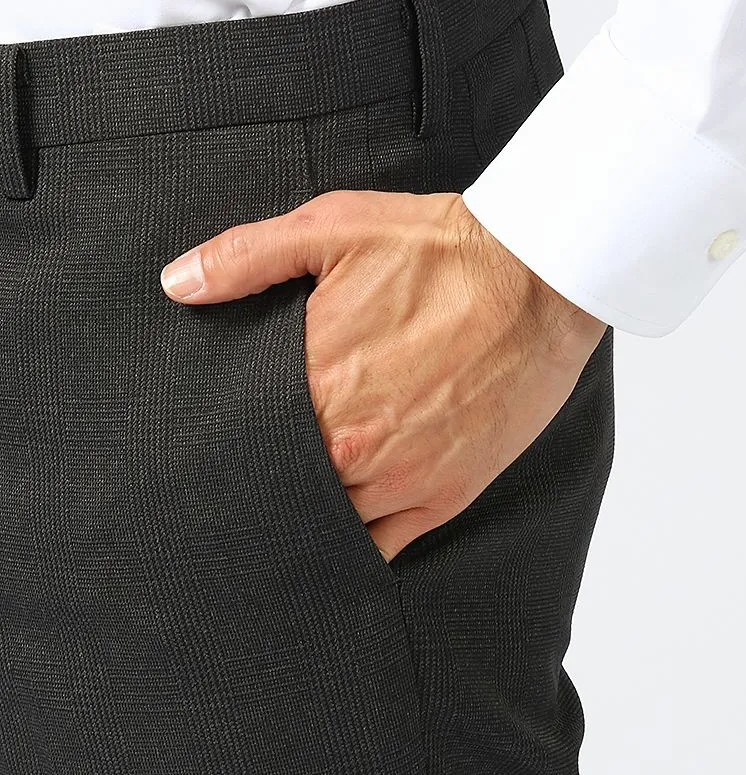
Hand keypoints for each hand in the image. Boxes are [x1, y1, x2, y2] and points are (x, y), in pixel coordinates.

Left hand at [160, 191, 606, 561]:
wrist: (539, 275)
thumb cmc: (439, 251)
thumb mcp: (333, 229)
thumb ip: (246, 257)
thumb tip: (177, 283)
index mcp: (317, 385)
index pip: (245, 442)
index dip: (229, 445)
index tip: (217, 446)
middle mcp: (354, 445)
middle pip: (282, 488)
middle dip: (264, 482)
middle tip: (245, 481)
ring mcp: (403, 478)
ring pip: (328, 523)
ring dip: (307, 513)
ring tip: (292, 501)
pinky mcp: (446, 494)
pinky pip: (383, 545)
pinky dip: (356, 541)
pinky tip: (341, 527)